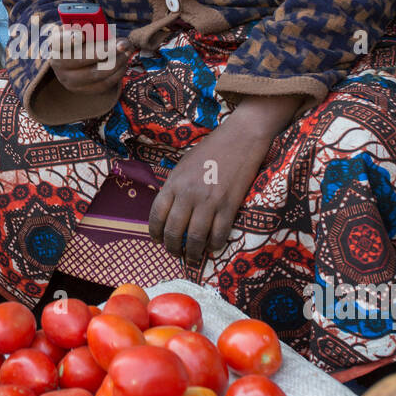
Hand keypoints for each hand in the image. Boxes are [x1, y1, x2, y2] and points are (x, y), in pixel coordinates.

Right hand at [49, 33, 133, 96]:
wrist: (72, 62)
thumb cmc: (79, 41)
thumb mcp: (80, 31)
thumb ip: (90, 27)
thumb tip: (111, 35)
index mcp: (55, 46)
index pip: (58, 42)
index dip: (68, 39)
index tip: (82, 36)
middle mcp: (58, 65)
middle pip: (81, 58)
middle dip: (105, 51)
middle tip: (122, 44)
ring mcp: (68, 80)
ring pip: (94, 74)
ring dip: (115, 63)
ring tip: (127, 52)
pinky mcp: (81, 90)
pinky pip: (102, 85)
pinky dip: (116, 74)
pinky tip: (124, 64)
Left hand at [149, 95, 302, 268]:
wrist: (241, 138)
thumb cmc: (211, 150)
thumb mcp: (183, 165)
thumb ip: (175, 187)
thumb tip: (168, 210)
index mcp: (174, 182)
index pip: (156, 215)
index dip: (155, 232)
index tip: (158, 240)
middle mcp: (188, 194)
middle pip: (174, 231)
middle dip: (172, 247)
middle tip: (175, 252)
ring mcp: (209, 201)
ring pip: (195, 238)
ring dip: (191, 253)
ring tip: (192, 257)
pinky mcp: (229, 206)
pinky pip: (218, 234)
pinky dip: (214, 246)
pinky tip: (212, 247)